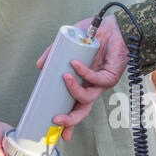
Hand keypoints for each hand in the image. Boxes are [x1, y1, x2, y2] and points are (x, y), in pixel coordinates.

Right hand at [36, 16, 128, 140]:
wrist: (115, 26)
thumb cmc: (94, 35)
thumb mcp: (69, 44)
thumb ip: (53, 54)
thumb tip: (40, 67)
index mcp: (82, 83)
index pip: (73, 106)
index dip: (66, 120)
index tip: (53, 129)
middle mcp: (92, 87)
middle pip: (82, 110)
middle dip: (70, 119)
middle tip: (56, 120)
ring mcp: (102, 83)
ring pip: (87, 98)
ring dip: (73, 90)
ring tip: (65, 77)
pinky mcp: (110, 76)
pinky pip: (95, 79)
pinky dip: (84, 73)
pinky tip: (75, 64)